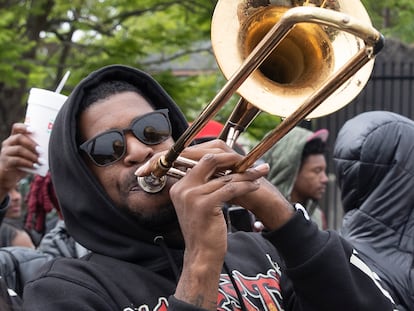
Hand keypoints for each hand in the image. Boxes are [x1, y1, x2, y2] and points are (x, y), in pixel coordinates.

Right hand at [0, 123, 40, 199]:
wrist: (11, 176)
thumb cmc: (24, 162)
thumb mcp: (30, 153)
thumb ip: (36, 148)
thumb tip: (52, 147)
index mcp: (14, 138)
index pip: (17, 127)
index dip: (25, 127)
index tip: (34, 130)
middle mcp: (8, 143)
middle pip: (19, 138)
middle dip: (32, 144)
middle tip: (42, 150)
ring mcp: (6, 152)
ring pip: (19, 150)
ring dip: (32, 155)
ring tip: (42, 161)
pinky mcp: (6, 162)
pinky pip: (17, 160)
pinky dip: (28, 163)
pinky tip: (36, 166)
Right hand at [168, 146, 266, 309]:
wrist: (201, 255)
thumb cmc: (204, 230)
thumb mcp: (199, 203)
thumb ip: (205, 184)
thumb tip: (223, 163)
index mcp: (180, 185)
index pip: (201, 159)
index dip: (222, 157)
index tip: (239, 158)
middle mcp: (183, 188)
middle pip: (210, 160)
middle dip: (233, 158)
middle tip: (251, 161)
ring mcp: (192, 196)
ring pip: (225, 177)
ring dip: (246, 174)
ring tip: (260, 174)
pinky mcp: (204, 205)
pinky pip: (231, 189)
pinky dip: (246, 186)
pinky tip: (255, 187)